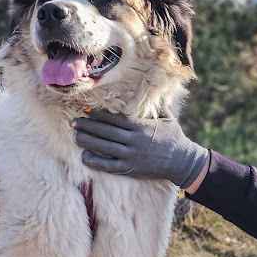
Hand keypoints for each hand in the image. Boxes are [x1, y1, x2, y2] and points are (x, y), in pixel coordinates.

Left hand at [73, 110, 209, 188]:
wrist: (182, 161)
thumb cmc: (174, 137)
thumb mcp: (168, 118)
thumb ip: (157, 105)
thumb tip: (153, 87)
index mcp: (140, 126)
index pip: (114, 119)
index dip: (98, 116)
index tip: (86, 112)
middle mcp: (133, 140)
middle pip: (105, 132)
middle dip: (88, 127)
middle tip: (74, 123)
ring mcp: (130, 155)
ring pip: (104, 147)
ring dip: (88, 141)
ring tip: (76, 136)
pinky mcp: (130, 169)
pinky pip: (109, 165)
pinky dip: (96, 162)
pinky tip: (85, 157)